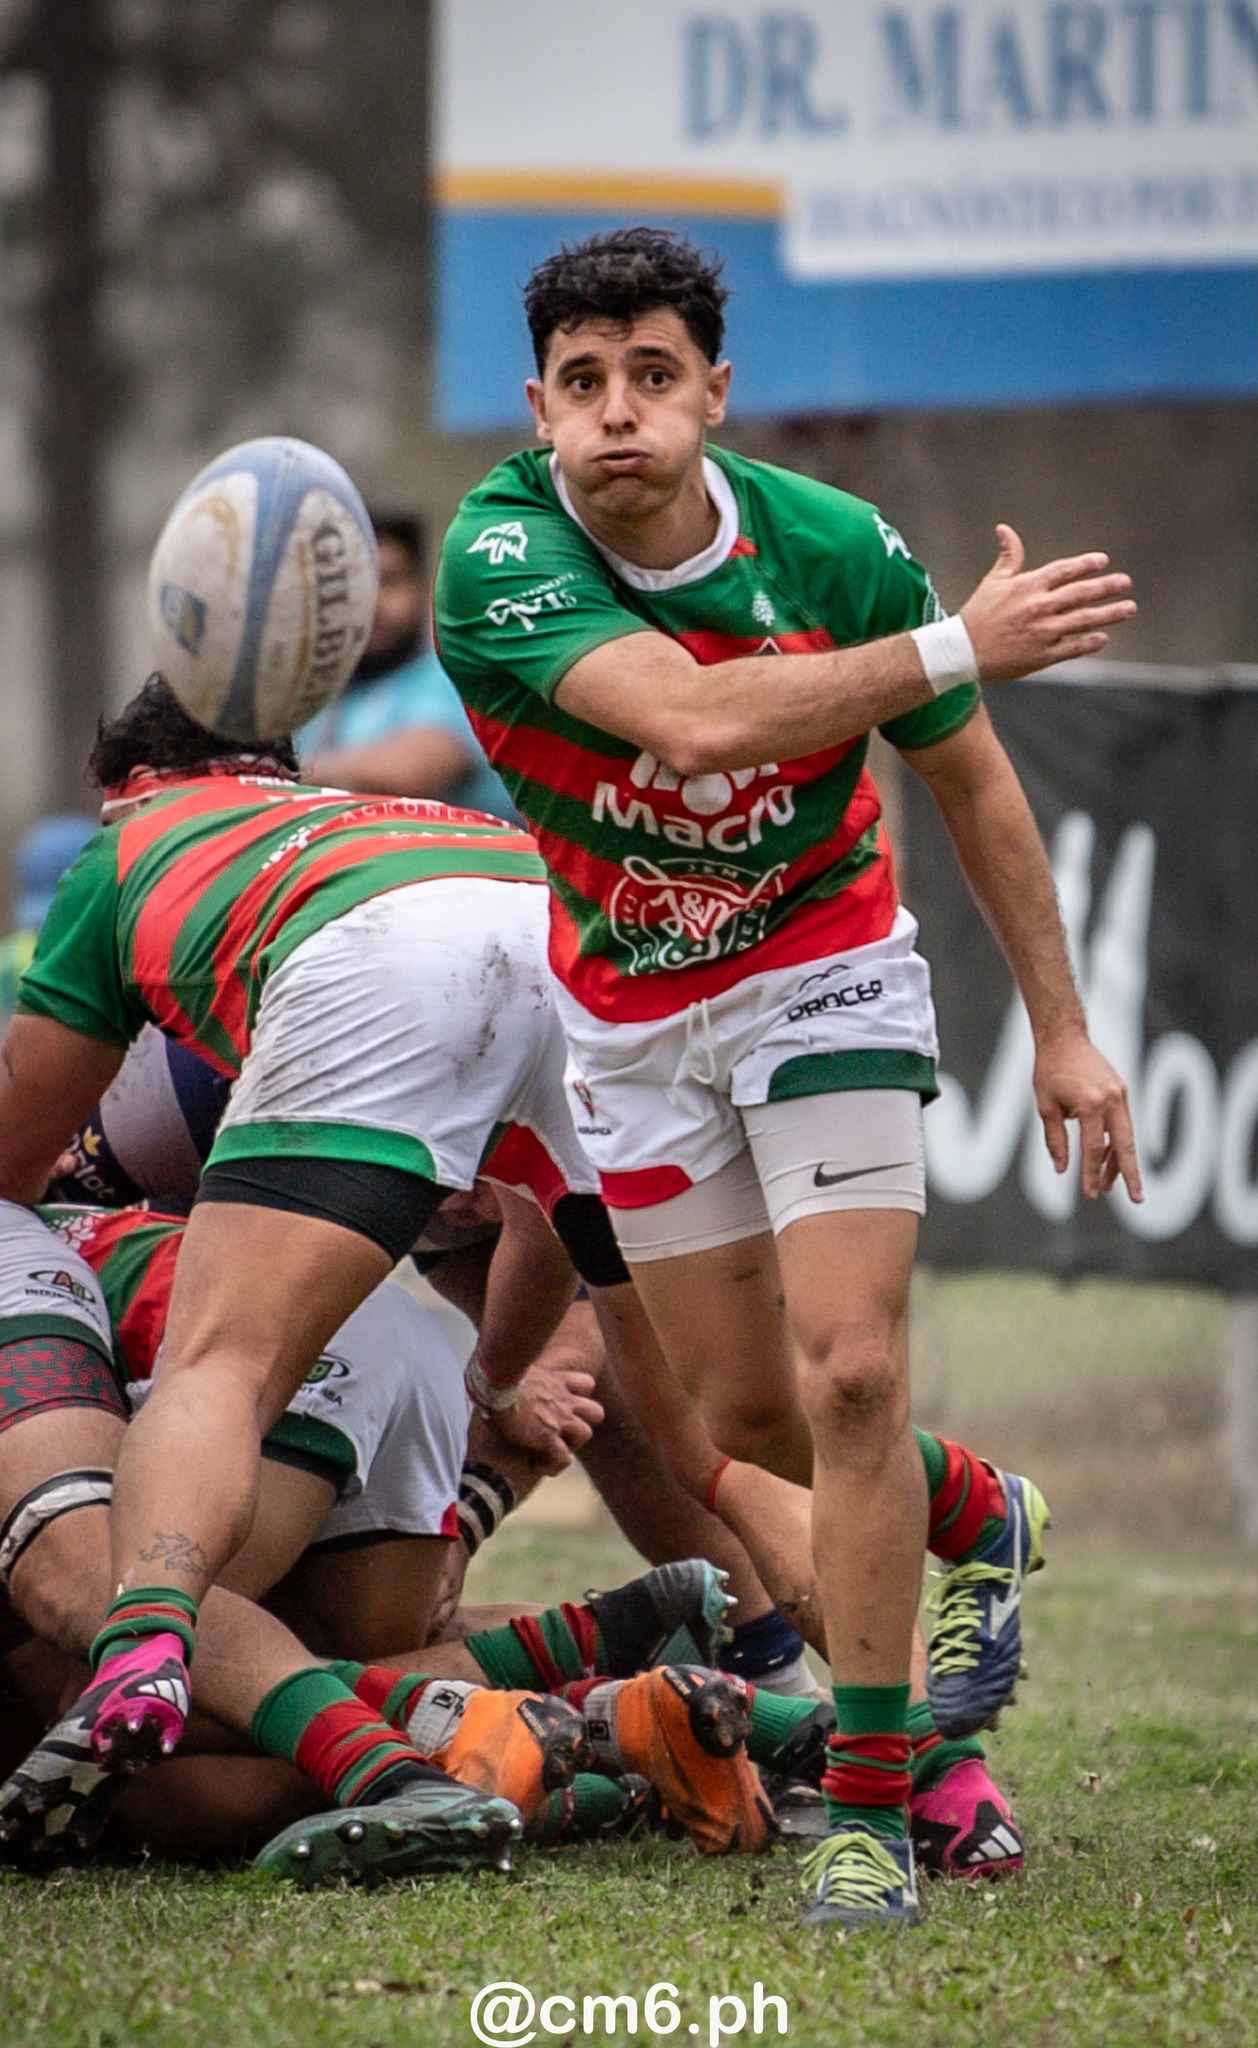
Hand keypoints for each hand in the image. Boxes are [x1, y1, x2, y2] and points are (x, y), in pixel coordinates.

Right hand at [487, 1362, 603, 1475]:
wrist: (495, 1383)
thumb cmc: (496, 1374)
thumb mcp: (512, 1370)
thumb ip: (515, 1376)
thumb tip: (496, 1376)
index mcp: (555, 1381)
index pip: (585, 1383)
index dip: (578, 1396)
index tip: (560, 1404)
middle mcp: (563, 1399)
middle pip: (595, 1412)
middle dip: (581, 1424)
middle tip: (559, 1431)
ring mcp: (559, 1418)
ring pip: (585, 1434)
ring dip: (570, 1445)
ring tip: (550, 1450)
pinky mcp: (548, 1437)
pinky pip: (564, 1459)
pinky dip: (553, 1465)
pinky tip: (536, 1466)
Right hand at [961, 525, 1136, 680]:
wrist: (963, 650)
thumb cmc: (979, 614)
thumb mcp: (994, 581)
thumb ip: (1009, 555)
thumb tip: (1005, 529)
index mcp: (1028, 586)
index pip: (1064, 570)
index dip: (1085, 564)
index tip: (1103, 561)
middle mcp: (1039, 607)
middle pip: (1080, 594)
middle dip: (1106, 587)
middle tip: (1125, 582)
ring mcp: (1043, 632)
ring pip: (1083, 620)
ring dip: (1108, 614)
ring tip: (1129, 608)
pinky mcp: (1042, 655)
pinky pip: (1072, 647)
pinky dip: (1089, 642)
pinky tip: (1104, 637)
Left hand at [1034, 1032, 1142, 1201]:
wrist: (1064, 1038)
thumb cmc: (1050, 1071)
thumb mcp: (1046, 1107)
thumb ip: (1056, 1139)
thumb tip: (1061, 1169)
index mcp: (1091, 1104)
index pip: (1093, 1149)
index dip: (1091, 1174)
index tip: (1090, 1195)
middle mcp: (1112, 1100)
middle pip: (1125, 1146)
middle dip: (1130, 1175)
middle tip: (1136, 1200)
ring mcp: (1120, 1095)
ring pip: (1126, 1137)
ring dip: (1119, 1162)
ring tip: (1108, 1185)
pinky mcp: (1121, 1092)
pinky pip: (1123, 1124)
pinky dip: (1116, 1142)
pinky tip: (1106, 1158)